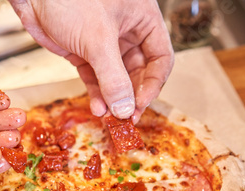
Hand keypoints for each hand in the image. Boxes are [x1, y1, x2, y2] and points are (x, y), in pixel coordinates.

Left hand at [9, 0, 173, 121]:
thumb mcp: (98, 39)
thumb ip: (113, 77)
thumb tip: (125, 108)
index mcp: (142, 20)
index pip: (160, 57)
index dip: (154, 83)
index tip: (141, 103)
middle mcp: (127, 32)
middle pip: (140, 72)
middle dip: (133, 96)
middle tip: (127, 117)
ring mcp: (104, 44)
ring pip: (116, 79)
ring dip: (114, 99)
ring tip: (110, 118)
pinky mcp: (84, 53)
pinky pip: (96, 79)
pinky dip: (97, 94)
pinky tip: (97, 108)